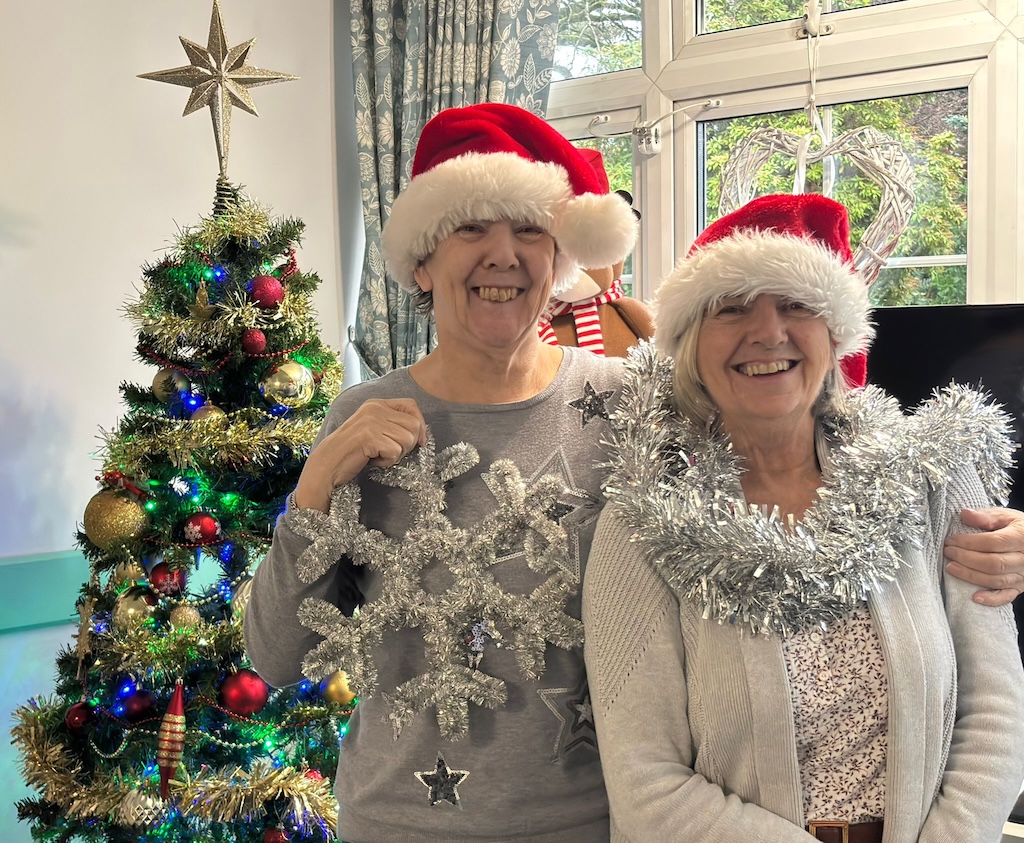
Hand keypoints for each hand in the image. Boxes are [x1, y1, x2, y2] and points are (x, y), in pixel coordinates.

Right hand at [294, 398, 427, 512]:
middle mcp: (375, 408)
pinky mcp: (370, 437)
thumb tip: (422, 434)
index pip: (411, 405)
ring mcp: (372, 421)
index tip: (420, 441)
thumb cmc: (352, 451)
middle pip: (414, 425)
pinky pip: (395, 452)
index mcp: (376, 404)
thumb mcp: (373, 429)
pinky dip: (387, 461)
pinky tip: (372, 459)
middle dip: (408, 444)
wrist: (327, 464)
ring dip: (396, 454)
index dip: (420, 424)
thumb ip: (393, 424)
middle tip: (388, 452)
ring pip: (408, 440)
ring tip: (377, 455)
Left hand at [944, 507, 1023, 605]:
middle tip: (948, 552)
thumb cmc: (1019, 527)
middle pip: (994, 563)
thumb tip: (964, 514)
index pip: (993, 542)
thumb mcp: (1006, 516)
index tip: (950, 540)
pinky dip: (991, 599)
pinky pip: (1007, 596)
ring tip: (951, 568)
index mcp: (1021, 537)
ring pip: (997, 580)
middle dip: (966, 559)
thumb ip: (986, 516)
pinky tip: (975, 597)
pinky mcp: (1021, 587)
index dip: (969, 543)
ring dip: (971, 576)